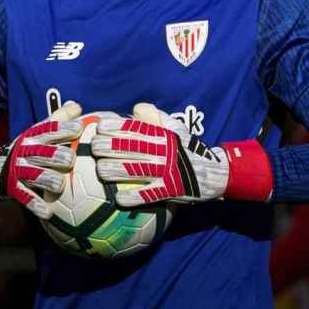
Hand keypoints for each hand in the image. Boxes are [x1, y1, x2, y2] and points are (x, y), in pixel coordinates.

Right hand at [0, 101, 82, 218]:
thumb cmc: (28, 148)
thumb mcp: (38, 131)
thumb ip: (58, 118)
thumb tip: (77, 105)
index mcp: (34, 137)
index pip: (48, 129)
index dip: (63, 128)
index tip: (78, 127)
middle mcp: (25, 152)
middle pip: (41, 152)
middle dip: (55, 155)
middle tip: (69, 158)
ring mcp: (19, 171)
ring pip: (34, 175)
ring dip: (47, 180)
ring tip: (59, 185)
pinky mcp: (14, 188)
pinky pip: (25, 197)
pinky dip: (36, 205)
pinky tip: (47, 212)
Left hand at [91, 103, 272, 206]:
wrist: (215, 172)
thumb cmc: (189, 149)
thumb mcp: (177, 129)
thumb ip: (156, 118)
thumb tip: (135, 108)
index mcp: (164, 135)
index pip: (137, 128)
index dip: (117, 126)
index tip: (99, 126)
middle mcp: (165, 151)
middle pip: (132, 148)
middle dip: (110, 146)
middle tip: (94, 147)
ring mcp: (168, 171)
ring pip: (137, 170)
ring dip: (116, 170)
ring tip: (100, 170)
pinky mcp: (172, 190)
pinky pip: (149, 195)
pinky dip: (134, 197)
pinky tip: (119, 199)